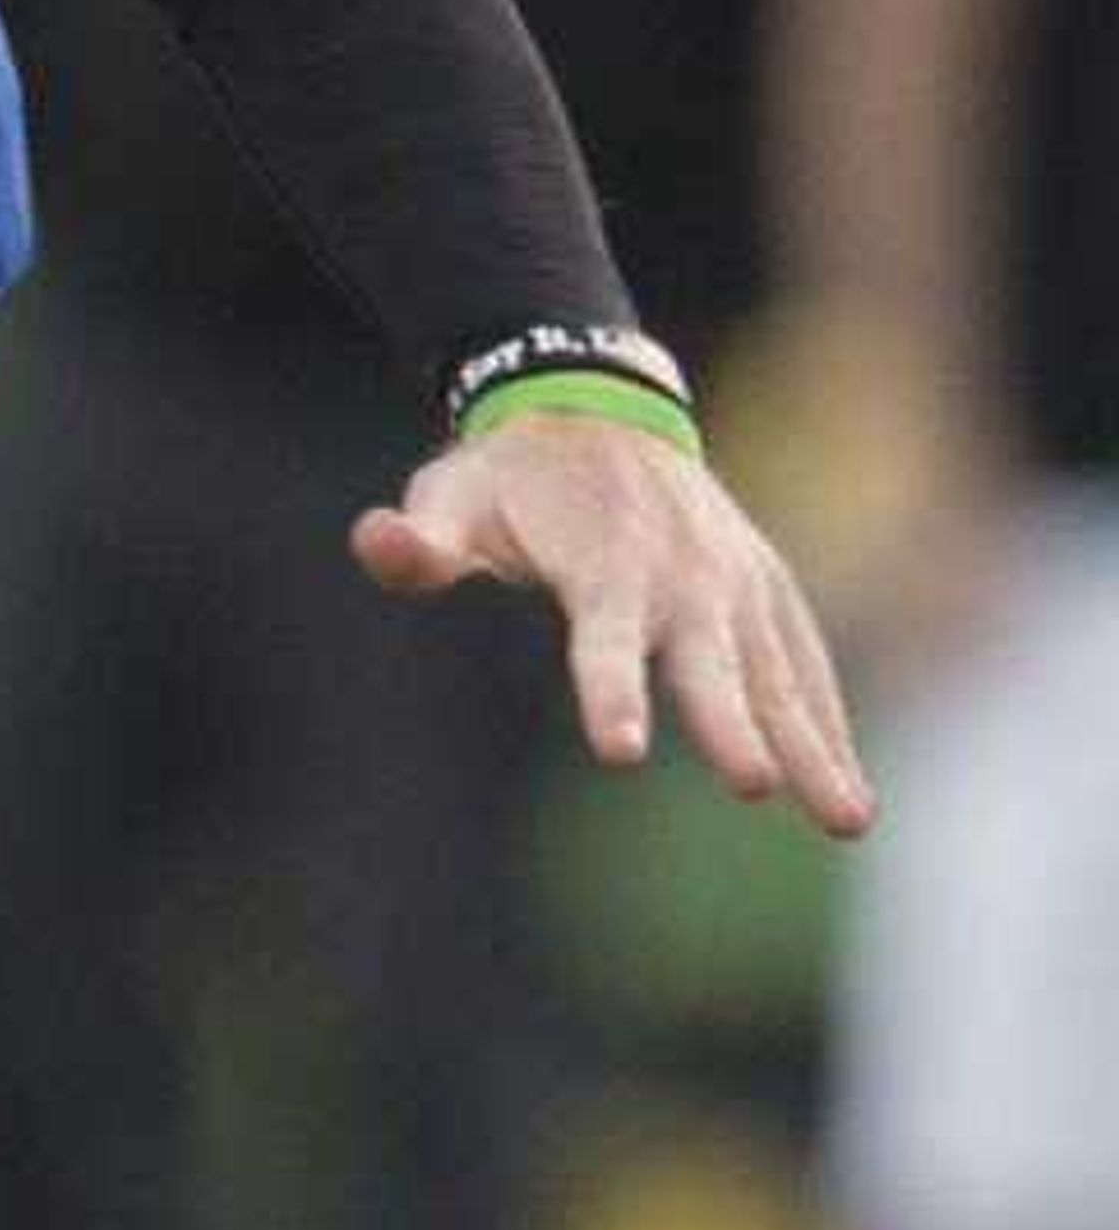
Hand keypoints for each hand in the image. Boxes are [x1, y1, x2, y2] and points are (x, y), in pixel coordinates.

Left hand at [352, 413, 872, 830]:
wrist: (597, 408)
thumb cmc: (511, 478)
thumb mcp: (451, 497)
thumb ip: (419, 538)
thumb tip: (378, 544)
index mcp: (605, 564)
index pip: (605, 640)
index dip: (609, 692)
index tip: (620, 751)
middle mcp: (684, 576)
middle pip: (711, 663)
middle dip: (733, 726)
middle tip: (755, 787)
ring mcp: (735, 582)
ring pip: (779, 674)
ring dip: (817, 745)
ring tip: (850, 821)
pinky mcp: (764, 590)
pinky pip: (803, 662)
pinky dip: (829, 721)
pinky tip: (848, 790)